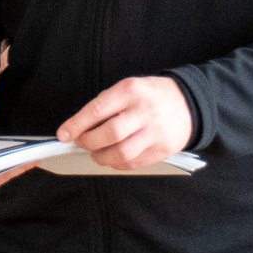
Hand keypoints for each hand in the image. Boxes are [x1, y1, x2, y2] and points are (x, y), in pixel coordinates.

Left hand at [58, 76, 195, 170]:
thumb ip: (105, 105)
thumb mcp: (129, 88)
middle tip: (81, 142)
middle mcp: (143, 111)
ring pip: (121, 153)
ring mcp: (154, 132)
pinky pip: (132, 164)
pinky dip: (116, 164)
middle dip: (88, 142)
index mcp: (130, 91)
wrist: (188, 103)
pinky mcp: (161, 150)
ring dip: (101, 157)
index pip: (97, 110)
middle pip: (109, 133)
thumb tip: (79, 127)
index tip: (64, 134)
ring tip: (96, 153)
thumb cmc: (151, 96)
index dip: (76, 125)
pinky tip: (112, 157)